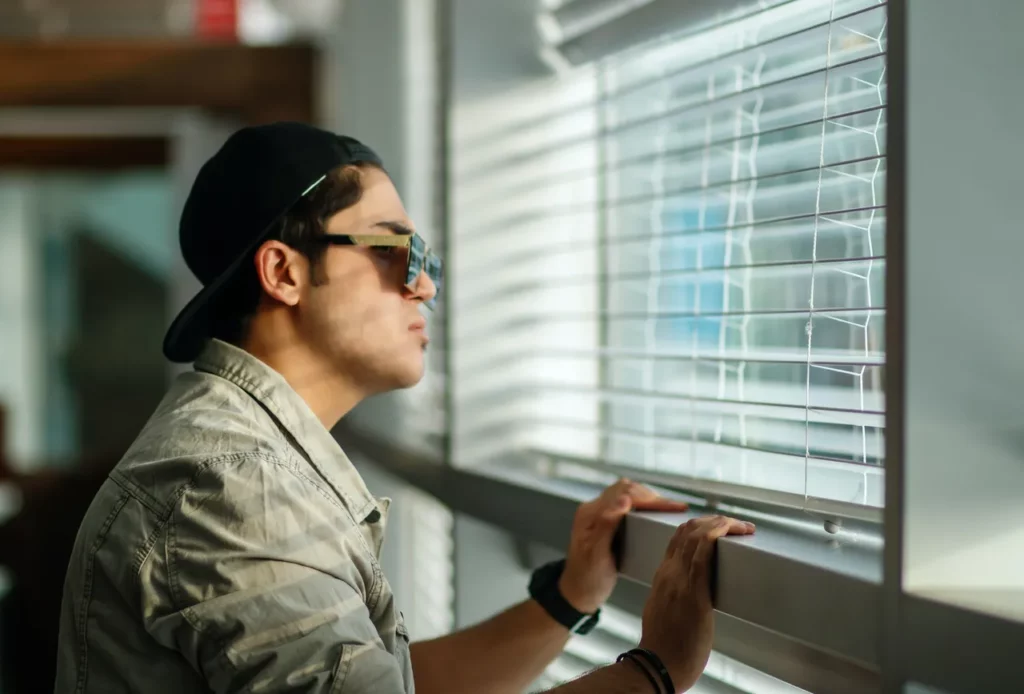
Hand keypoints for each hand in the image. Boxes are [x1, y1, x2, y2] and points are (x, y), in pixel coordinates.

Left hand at [559, 478, 689, 613]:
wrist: (579, 593)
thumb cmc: (587, 578)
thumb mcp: (596, 554)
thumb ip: (607, 525)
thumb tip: (625, 499)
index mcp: (590, 513)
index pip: (622, 493)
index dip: (648, 497)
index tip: (673, 506)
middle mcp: (595, 508)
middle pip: (626, 489)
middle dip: (651, 496)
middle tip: (675, 508)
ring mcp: (601, 514)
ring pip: (628, 495)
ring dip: (649, 499)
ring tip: (670, 509)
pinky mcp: (608, 522)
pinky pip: (628, 506)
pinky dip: (645, 507)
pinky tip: (657, 515)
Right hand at [639, 516, 754, 691]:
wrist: (658, 665)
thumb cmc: (664, 646)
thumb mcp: (663, 612)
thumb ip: (673, 596)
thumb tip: (690, 593)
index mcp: (662, 577)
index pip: (677, 539)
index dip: (699, 526)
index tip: (718, 526)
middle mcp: (668, 573)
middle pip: (687, 530)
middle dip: (714, 521)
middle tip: (735, 525)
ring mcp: (678, 580)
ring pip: (696, 535)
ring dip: (721, 523)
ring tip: (739, 526)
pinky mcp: (693, 592)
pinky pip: (703, 553)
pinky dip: (717, 534)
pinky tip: (729, 530)